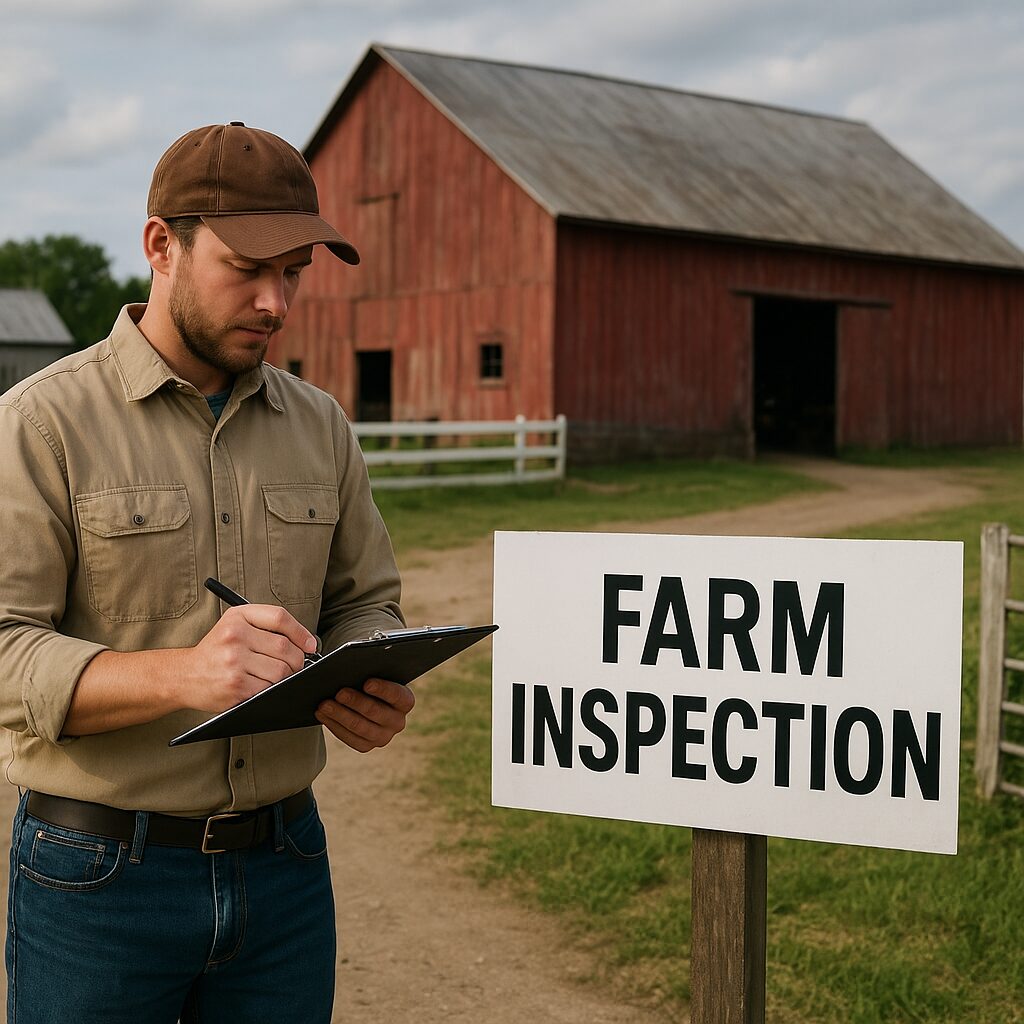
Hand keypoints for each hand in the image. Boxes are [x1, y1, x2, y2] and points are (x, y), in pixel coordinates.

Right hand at [186, 604, 317, 712]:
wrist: (183, 675)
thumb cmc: (216, 651)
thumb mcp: (234, 625)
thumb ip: (265, 626)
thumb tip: (305, 642)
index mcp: (237, 617)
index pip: (279, 617)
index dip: (301, 632)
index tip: (310, 644)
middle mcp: (235, 636)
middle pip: (284, 647)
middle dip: (297, 660)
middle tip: (294, 665)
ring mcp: (234, 662)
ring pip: (280, 671)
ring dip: (284, 677)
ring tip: (275, 677)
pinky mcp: (235, 686)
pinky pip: (269, 688)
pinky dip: (271, 690)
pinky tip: (261, 686)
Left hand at [315, 678, 414, 751]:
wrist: (368, 701)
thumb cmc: (371, 684)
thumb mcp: (376, 676)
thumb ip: (370, 673)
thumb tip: (352, 671)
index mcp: (405, 701)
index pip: (396, 695)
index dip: (382, 689)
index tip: (367, 683)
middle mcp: (398, 722)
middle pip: (375, 712)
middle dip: (355, 702)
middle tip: (339, 693)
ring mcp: (383, 737)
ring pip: (359, 727)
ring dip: (340, 714)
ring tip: (324, 704)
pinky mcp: (367, 746)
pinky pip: (349, 738)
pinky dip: (334, 725)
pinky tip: (322, 714)